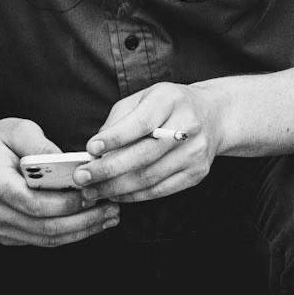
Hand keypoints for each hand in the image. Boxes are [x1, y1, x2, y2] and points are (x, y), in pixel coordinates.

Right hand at [0, 117, 120, 247]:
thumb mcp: (17, 129)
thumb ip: (41, 144)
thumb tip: (69, 162)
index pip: (36, 204)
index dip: (68, 204)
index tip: (93, 194)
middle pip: (46, 226)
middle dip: (84, 221)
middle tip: (111, 210)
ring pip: (47, 238)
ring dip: (81, 231)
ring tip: (107, 218)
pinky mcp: (7, 235)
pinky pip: (42, 240)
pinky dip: (68, 234)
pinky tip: (89, 223)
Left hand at [75, 83, 220, 202]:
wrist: (211, 116)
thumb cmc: (167, 106)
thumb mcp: (142, 99)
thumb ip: (118, 120)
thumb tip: (95, 149)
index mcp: (170, 100)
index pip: (141, 122)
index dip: (115, 138)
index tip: (90, 149)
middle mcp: (188, 126)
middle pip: (145, 154)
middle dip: (109, 169)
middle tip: (82, 177)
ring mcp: (195, 153)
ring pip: (150, 177)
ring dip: (116, 187)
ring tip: (92, 190)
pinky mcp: (197, 174)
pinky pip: (160, 190)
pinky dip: (134, 196)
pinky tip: (115, 194)